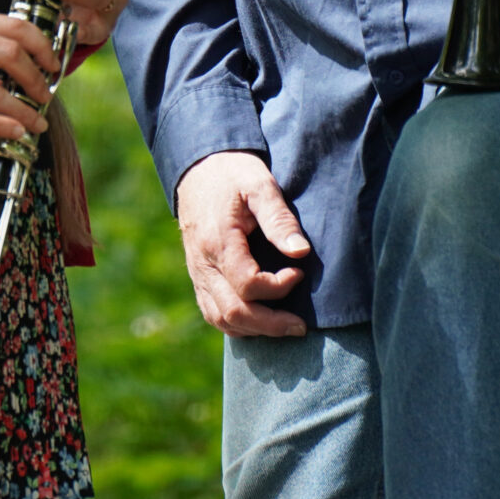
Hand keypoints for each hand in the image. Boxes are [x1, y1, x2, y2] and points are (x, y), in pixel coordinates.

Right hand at [0, 11, 56, 137]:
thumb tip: (17, 56)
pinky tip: (14, 132)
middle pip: (12, 54)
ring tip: (35, 121)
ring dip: (23, 109)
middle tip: (47, 93)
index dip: (41, 44)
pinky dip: (0, 124)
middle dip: (37, 77)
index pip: (13, 26)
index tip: (52, 62)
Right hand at [174, 150, 310, 337]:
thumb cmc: (233, 174)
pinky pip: (213, 313)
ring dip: (255, 330)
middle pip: (234, 312)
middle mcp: (203, 264)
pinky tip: (261, 322)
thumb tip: (301, 252)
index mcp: (218, 242)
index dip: (277, 286)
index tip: (298, 272)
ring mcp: (198, 274)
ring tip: (286, 327)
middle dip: (271, 324)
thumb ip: (279, 219)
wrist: (198, 168)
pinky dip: (237, 325)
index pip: (247, 284)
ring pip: (221, 319)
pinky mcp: (199, 277)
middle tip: (301, 325)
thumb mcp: (259, 185)